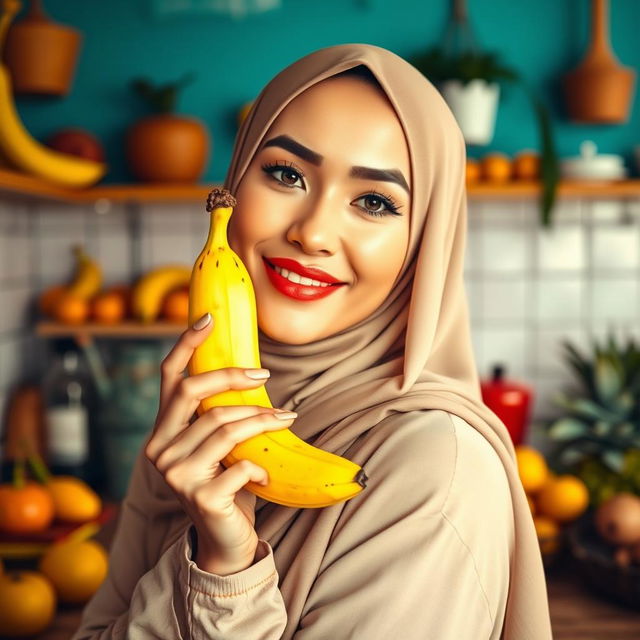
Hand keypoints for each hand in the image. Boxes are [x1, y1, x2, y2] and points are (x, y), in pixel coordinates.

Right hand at [144, 313, 296, 574]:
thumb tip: (252, 373)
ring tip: (286, 418)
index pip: (169, 378)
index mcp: (163, 430)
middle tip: (266, 375)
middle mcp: (159, 449)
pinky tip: (265, 474)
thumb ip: (220, 414)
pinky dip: (260, 466)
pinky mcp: (200, 497)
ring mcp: (176, 475)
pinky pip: (241, 465)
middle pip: (195, 393)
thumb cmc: (226, 482)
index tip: (208, 317)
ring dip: (262, 420)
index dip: (186, 345)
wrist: (225, 539)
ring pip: (225, 427)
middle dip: (234, 377)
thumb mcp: (219, 444)